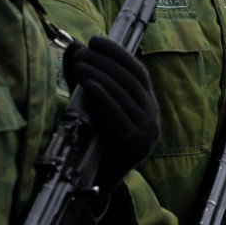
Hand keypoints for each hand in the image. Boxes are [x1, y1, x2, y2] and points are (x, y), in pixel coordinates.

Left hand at [66, 36, 159, 189]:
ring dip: (101, 75)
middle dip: (105, 62)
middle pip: (130, 81)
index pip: (137, 71)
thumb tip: (73, 46)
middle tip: (81, 53)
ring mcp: (146, 133)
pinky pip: (119, 117)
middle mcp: (152, 117)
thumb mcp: (91, 105)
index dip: (118, 53)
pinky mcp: (135, 146)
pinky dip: (104, 98)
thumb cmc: (95, 141)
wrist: (97, 184)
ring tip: (80, 64)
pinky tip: (89, 85)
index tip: (96, 40)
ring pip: (125, 95)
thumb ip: (84, 77)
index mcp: (148, 105)